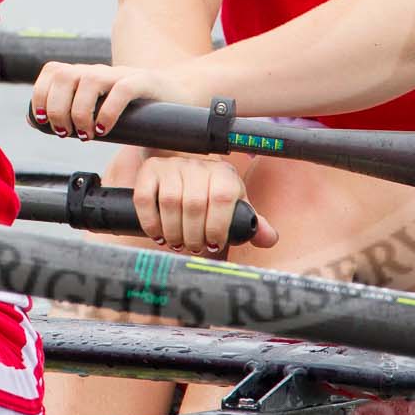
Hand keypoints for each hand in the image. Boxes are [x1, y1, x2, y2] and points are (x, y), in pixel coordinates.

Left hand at [30, 62, 207, 140]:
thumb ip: (84, 119)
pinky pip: (121, 90)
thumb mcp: (107, 112)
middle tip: (65, 133)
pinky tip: (106, 130)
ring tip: (85, 135)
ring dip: (79, 110)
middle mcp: (102, 71)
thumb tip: (53, 130)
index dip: (40, 93)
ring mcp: (123, 74)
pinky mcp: (145, 82)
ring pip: (88, 79)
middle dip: (56, 107)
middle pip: (64, 75)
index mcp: (89, 76)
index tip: (40, 121)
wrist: (182, 95)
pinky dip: (108, 110)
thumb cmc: (142, 112)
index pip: (54, 71)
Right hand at [133, 155, 279, 252]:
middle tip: (193, 248)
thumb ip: (252, 223)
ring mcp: (173, 166)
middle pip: (194, 204)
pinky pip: (146, 197)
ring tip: (177, 244)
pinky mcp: (150, 170)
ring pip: (170, 201)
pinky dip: (150, 221)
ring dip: (173, 231)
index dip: (217, 226)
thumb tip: (269, 239)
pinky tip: (157, 234)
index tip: (214, 245)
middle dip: (193, 235)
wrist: (185, 171)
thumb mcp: (235, 206)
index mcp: (224, 174)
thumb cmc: (214, 195)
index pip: (222, 198)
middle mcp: (198, 166)